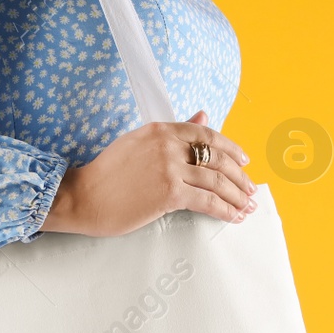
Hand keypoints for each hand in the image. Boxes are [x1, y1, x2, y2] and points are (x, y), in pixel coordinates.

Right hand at [40, 111, 257, 236]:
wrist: (83, 197)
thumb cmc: (106, 175)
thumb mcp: (138, 143)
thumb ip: (172, 132)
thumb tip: (203, 115)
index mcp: (160, 129)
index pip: (207, 134)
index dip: (231, 148)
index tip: (243, 162)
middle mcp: (167, 144)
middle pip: (217, 158)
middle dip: (239, 177)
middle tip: (250, 190)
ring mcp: (169, 168)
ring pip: (216, 180)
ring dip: (237, 196)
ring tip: (247, 207)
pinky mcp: (169, 193)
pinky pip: (207, 201)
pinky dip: (225, 210)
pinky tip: (233, 217)